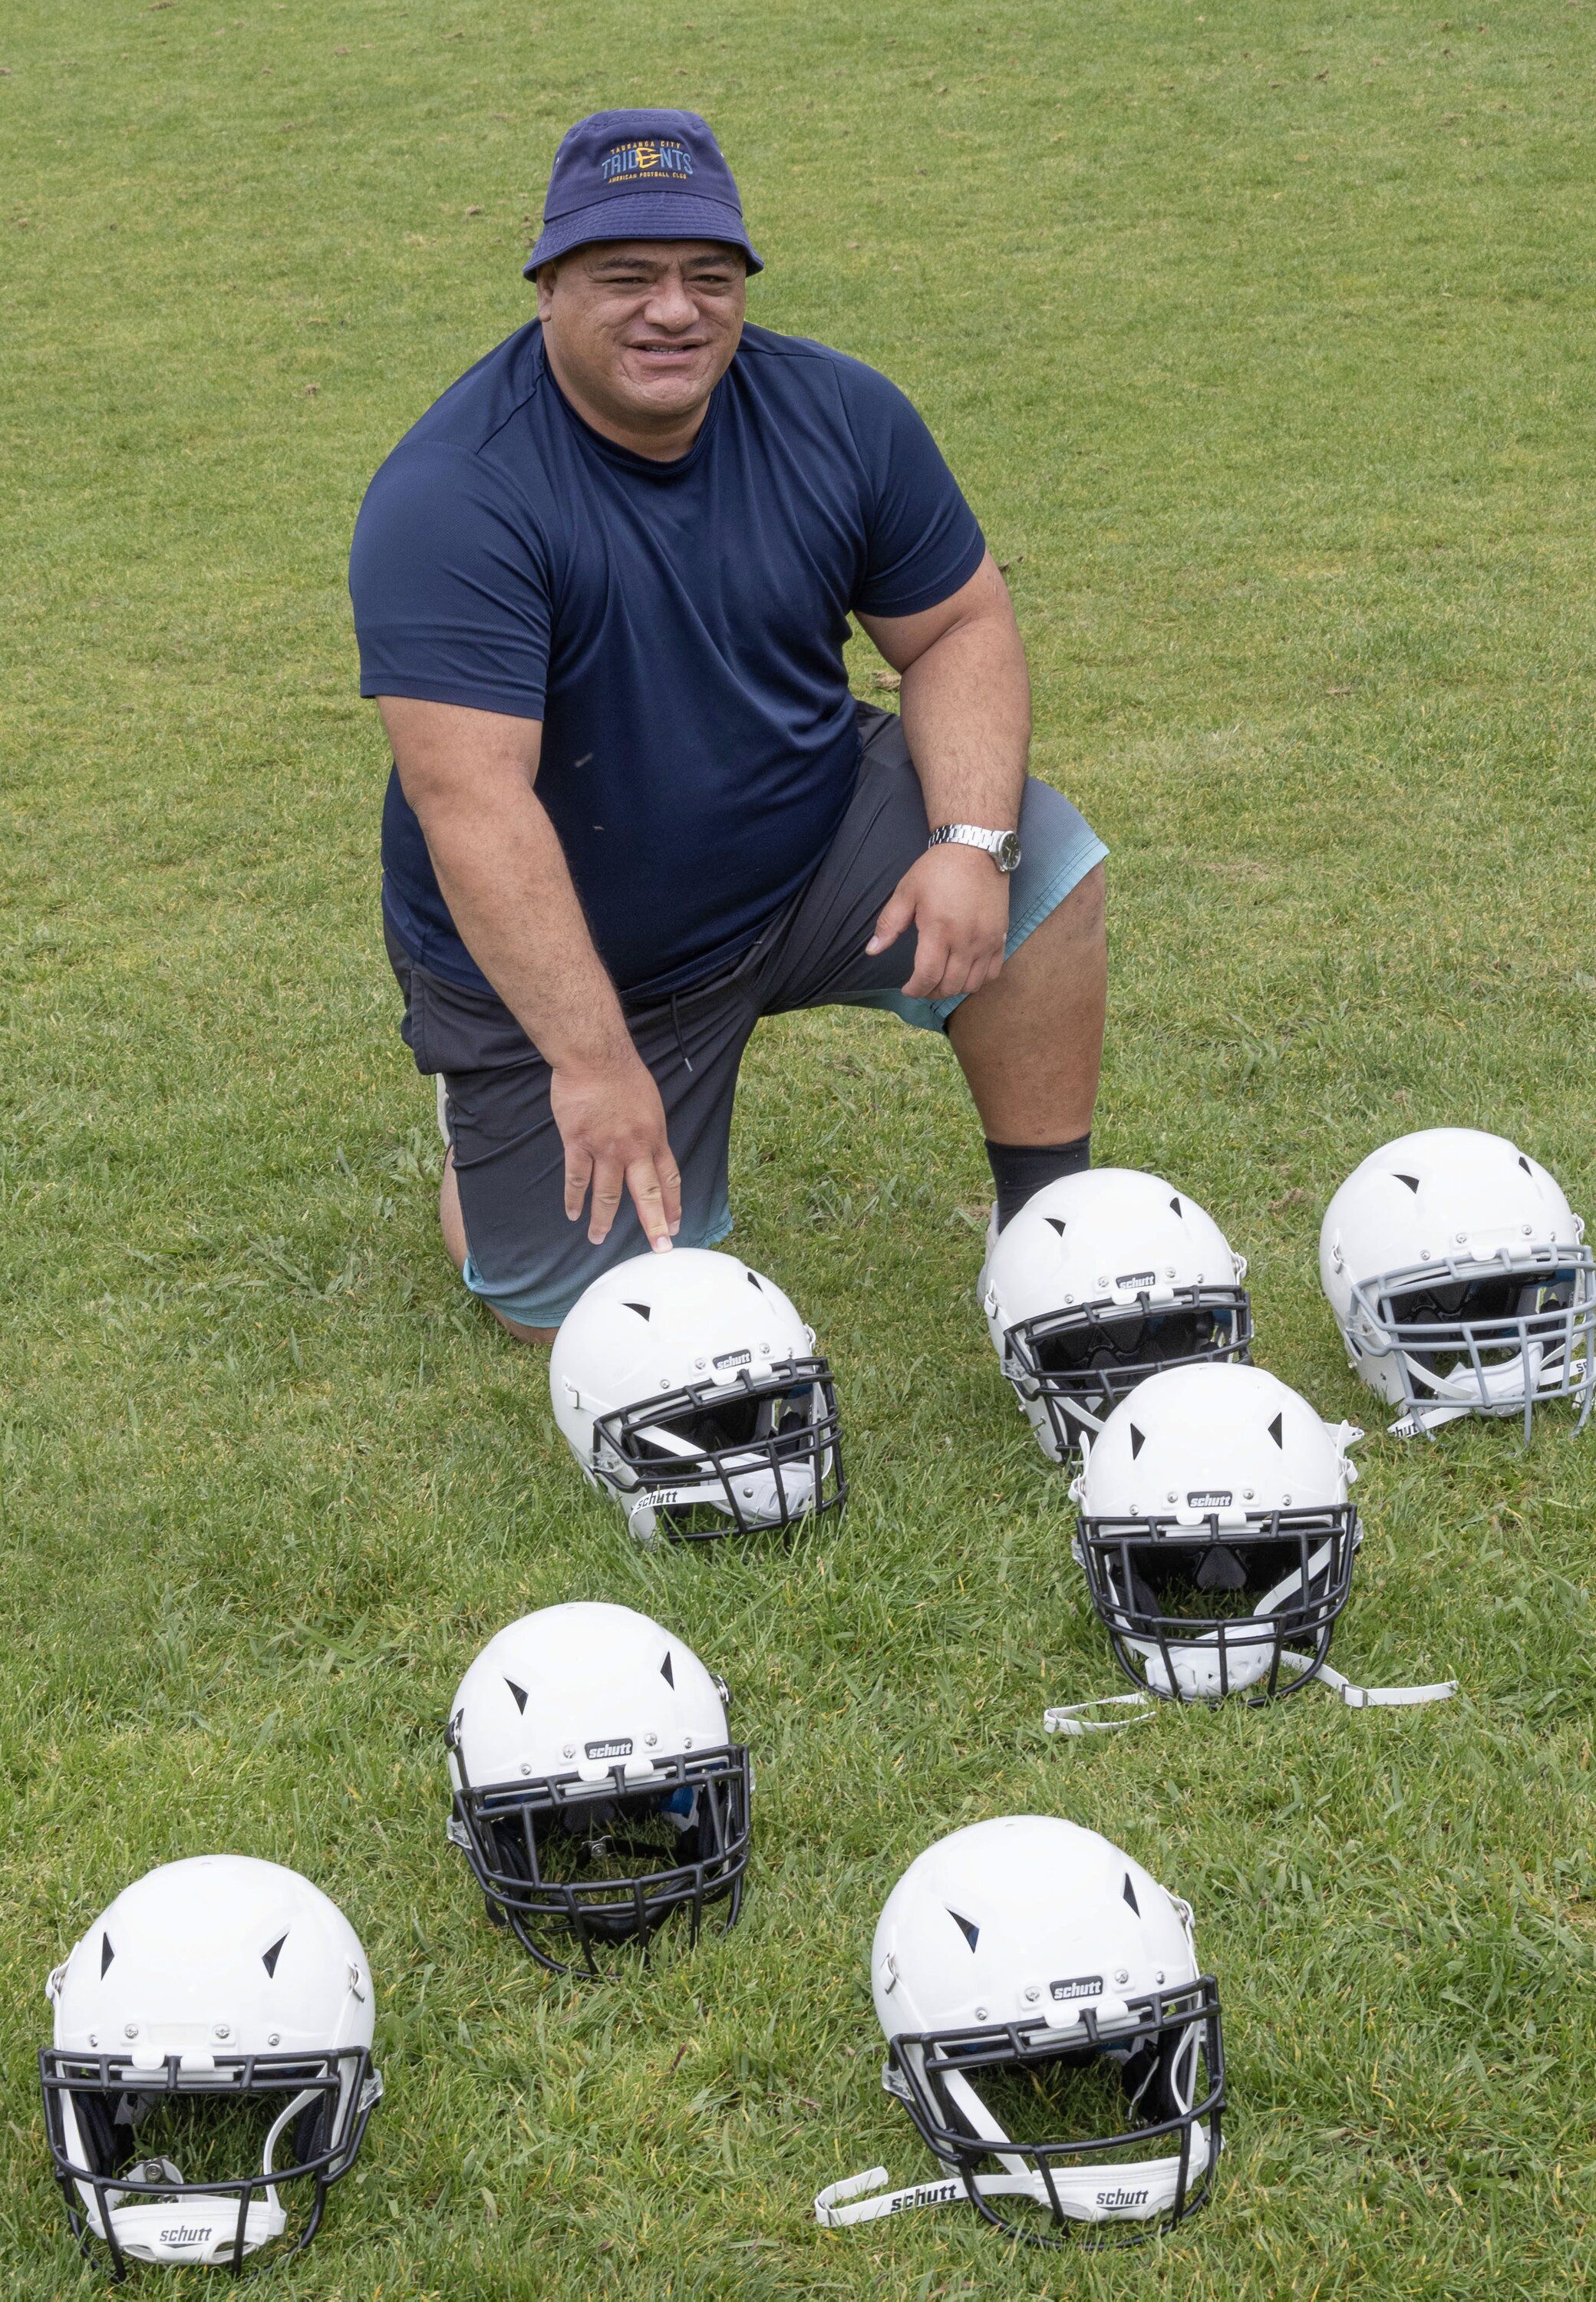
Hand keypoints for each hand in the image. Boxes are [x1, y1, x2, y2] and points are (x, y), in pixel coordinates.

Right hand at [550, 1052, 681, 1249]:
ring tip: (598, 1239)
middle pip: (647, 1194)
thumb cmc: (623, 1074)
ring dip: (604, 1220)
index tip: (674, 1226)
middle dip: (654, 1224)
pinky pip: (576, 1178)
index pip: (669, 1179)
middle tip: (658, 1248)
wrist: (595, 1057)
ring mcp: (606, 1148)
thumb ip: (649, 1130)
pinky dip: (574, 1199)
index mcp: (655, 1137)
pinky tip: (573, 1214)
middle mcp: (634, 1148)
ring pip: (608, 1194)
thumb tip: (646, 1149)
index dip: (672, 1204)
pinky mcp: (578, 1143)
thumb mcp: (650, 1103)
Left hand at [866, 845, 1010, 1000]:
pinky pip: (992, 972)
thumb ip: (889, 924)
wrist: (976, 849)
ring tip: (941, 981)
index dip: (915, 989)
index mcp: (939, 930)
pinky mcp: (1001, 937)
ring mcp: (987, 941)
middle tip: (921, 985)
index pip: (928, 976)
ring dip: (953, 989)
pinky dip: (977, 980)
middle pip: (950, 985)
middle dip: (931, 992)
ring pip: (972, 984)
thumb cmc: (937, 869)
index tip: (907, 989)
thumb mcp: (906, 891)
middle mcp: (966, 940)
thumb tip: (871, 950)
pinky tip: (964, 973)